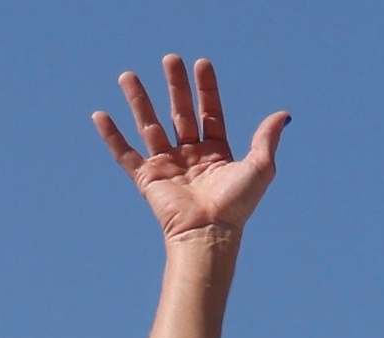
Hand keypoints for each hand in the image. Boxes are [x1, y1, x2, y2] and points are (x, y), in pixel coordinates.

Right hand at [93, 57, 286, 241]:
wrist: (209, 233)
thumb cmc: (236, 207)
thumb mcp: (260, 167)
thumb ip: (266, 138)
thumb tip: (283, 115)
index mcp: (215, 153)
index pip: (209, 112)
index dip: (205, 88)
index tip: (201, 63)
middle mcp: (189, 157)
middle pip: (178, 112)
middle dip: (174, 85)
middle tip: (170, 59)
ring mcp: (167, 167)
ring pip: (149, 126)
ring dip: (138, 100)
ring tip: (127, 76)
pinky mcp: (147, 180)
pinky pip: (125, 155)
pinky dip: (112, 137)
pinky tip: (100, 116)